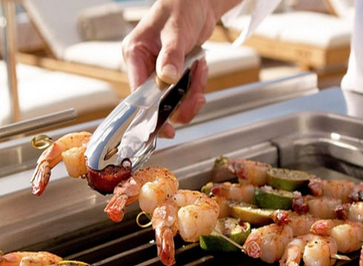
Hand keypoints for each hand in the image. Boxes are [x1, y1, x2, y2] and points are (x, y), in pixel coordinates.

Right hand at [122, 0, 240, 137]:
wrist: (199, 1)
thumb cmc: (181, 7)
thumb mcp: (176, 32)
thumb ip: (171, 56)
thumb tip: (166, 79)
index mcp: (135, 54)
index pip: (138, 93)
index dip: (150, 114)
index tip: (163, 129)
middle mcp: (145, 66)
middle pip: (159, 102)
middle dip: (181, 102)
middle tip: (198, 97)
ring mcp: (160, 71)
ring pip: (175, 99)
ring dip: (192, 91)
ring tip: (201, 71)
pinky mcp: (175, 73)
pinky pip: (186, 90)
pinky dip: (197, 84)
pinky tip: (201, 68)